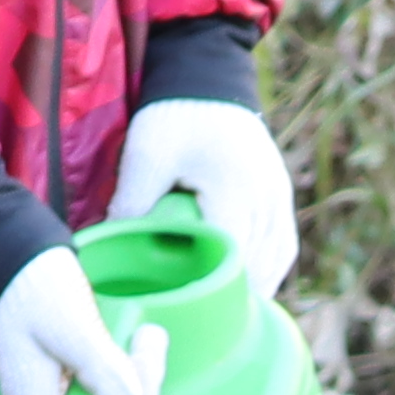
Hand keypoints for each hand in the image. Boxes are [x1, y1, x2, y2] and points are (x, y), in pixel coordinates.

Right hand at [0, 243, 163, 394]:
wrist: (15, 250)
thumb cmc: (32, 284)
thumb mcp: (68, 321)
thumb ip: (97, 364)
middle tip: (148, 348)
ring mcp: (56, 385)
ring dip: (139, 377)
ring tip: (149, 336)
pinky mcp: (71, 368)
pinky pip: (105, 384)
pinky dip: (128, 367)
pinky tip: (139, 339)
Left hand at [104, 95, 299, 303]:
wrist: (207, 73)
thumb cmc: (176, 113)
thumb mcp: (145, 156)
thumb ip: (132, 203)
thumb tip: (111, 250)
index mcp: (235, 193)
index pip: (233, 262)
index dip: (216, 293)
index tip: (196, 315)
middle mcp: (267, 200)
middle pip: (259, 269)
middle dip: (235, 295)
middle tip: (205, 320)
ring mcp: (280, 198)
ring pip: (277, 261)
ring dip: (255, 285)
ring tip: (227, 307)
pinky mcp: (281, 194)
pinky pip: (283, 245)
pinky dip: (268, 267)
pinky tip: (249, 282)